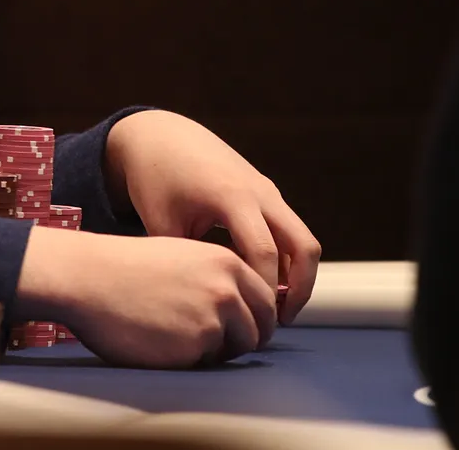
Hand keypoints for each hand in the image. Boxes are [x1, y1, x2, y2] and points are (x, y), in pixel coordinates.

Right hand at [16, 228, 276, 366]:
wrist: (87, 277)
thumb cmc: (123, 267)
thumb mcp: (181, 255)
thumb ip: (215, 276)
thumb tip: (241, 306)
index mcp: (225, 261)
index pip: (265, 299)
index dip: (257, 317)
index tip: (247, 326)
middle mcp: (227, 289)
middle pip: (260, 329)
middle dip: (244, 339)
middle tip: (219, 343)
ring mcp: (213, 319)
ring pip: (234, 349)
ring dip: (214, 350)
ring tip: (177, 336)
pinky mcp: (194, 347)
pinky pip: (204, 363)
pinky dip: (187, 359)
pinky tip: (160, 341)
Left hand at [106, 110, 321, 320]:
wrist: (158, 136)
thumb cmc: (154, 180)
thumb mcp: (162, 222)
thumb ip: (188, 262)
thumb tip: (205, 306)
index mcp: (232, 197)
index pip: (264, 254)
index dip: (264, 292)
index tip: (254, 322)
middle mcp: (259, 192)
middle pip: (304, 246)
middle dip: (300, 289)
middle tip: (278, 322)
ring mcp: (266, 190)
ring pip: (301, 238)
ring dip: (295, 273)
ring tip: (270, 307)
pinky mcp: (265, 191)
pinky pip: (288, 229)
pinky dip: (284, 257)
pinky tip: (259, 281)